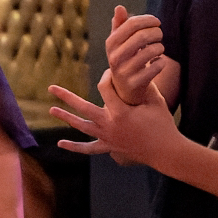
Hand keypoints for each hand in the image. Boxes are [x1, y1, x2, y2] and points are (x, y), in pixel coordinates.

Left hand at [48, 70, 182, 167]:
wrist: (166, 151)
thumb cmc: (163, 124)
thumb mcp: (155, 100)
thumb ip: (145, 84)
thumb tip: (139, 66)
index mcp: (120, 112)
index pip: (105, 88)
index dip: (107, 76)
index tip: (112, 70)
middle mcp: (110, 125)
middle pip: (83, 107)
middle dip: (66, 97)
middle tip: (51, 88)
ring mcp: (108, 138)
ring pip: (82, 127)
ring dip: (66, 118)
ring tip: (51, 110)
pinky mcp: (110, 148)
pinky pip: (89, 149)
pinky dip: (75, 147)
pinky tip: (61, 143)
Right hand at [104, 5, 166, 105]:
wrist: (126, 88)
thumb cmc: (126, 57)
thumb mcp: (120, 42)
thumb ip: (120, 24)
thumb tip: (119, 8)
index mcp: (111, 43)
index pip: (131, 24)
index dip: (147, 20)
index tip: (157, 22)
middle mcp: (114, 58)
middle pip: (141, 36)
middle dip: (156, 33)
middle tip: (160, 34)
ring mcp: (124, 72)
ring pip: (150, 51)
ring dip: (159, 47)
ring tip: (159, 48)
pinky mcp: (135, 84)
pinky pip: (156, 67)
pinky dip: (161, 62)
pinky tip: (159, 61)